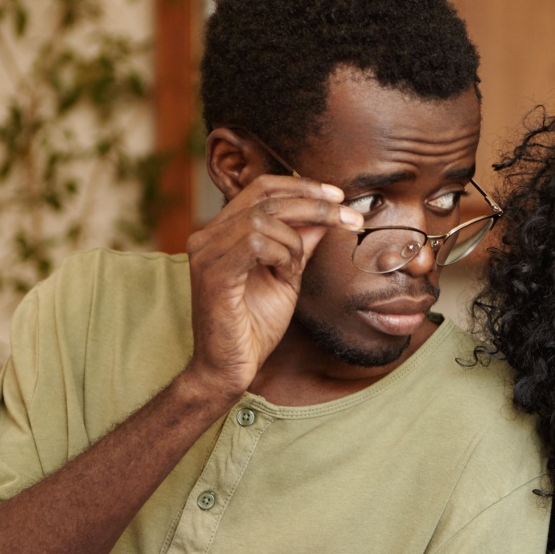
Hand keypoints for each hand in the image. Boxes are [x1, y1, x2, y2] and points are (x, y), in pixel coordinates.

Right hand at [183, 174, 361, 397]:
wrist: (232, 367)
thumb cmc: (255, 325)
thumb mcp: (288, 276)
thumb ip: (300, 244)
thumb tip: (324, 215)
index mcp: (222, 232)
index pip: (261, 188)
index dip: (301, 186)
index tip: (338, 196)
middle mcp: (207, 235)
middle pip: (264, 196)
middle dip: (314, 203)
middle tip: (348, 217)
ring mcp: (206, 252)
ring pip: (262, 218)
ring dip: (293, 242)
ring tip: (295, 269)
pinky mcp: (212, 273)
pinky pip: (255, 242)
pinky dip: (281, 255)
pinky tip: (285, 275)